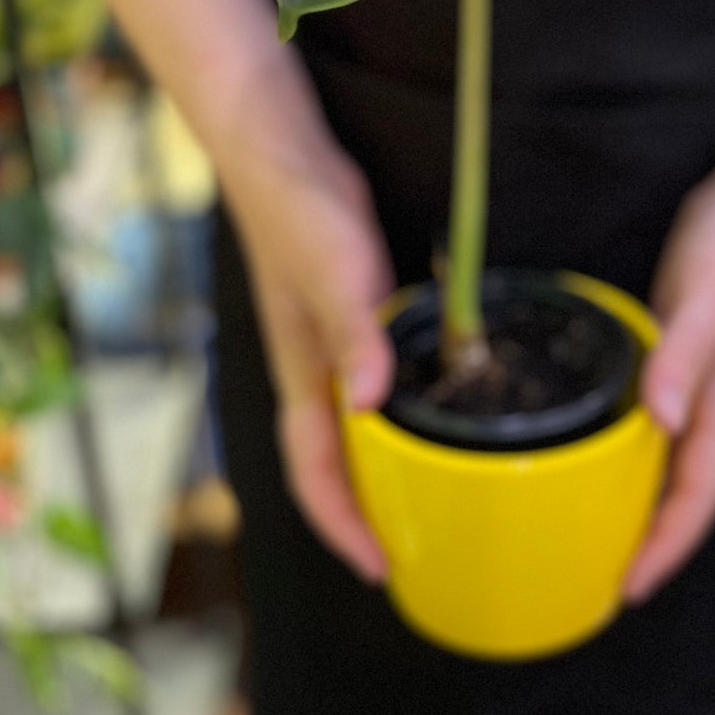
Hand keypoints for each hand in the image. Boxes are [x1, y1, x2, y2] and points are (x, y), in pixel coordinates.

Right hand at [217, 68, 396, 581]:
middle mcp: (315, 370)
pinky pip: (374, 381)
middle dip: (366, 512)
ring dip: (385, 466)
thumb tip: (372, 403)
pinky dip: (399, 408)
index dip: (344, 527)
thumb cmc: (297, 208)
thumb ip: (354, 334)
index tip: (381, 568)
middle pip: (334, 463)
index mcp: (304, 374)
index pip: (317, 474)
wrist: (278, 146)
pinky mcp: (351, 309)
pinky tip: (436, 403)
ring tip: (433, 492)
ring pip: (355, 426)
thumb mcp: (334, 271)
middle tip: (419, 546)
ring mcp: (330, 341)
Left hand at [626, 161, 714, 602]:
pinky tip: (618, 445)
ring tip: (608, 531)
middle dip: (656, 541)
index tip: (628, 589)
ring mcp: (712, 376)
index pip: (695, 495)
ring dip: (650, 501)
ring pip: (681, 459)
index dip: (664, 546)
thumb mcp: (706, 296)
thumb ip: (682, 354)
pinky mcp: (697, 349)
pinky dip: (645, 449)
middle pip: (690, 491)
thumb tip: (662, 420)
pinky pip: (670, 422)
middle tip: (608, 581)